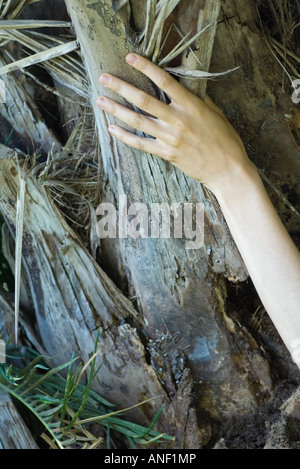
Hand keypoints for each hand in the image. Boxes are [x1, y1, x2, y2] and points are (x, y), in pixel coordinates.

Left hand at [96, 53, 253, 197]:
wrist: (227, 170)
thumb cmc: (225, 140)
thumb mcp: (216, 113)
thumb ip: (198, 98)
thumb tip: (184, 82)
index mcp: (192, 105)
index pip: (165, 81)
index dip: (146, 67)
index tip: (129, 58)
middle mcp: (178, 120)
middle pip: (143, 100)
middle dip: (121, 87)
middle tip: (103, 78)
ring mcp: (170, 138)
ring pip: (137, 121)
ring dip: (116, 110)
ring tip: (100, 101)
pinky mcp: (166, 154)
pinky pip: (141, 144)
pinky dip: (125, 137)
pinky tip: (112, 129)